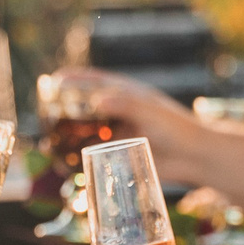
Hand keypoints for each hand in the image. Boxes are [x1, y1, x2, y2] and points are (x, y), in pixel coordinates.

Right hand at [57, 67, 210, 181]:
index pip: (98, 82)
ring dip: (71, 136)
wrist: (197, 159)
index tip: (54, 79)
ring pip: (91, 132)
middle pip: (89, 107)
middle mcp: (124, 113)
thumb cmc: (179, 129)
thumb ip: (126, 105)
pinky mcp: (125, 155)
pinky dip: (83, 158)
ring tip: (50, 142)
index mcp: (131, 95)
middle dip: (67, 110)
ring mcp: (123, 134)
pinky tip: (68, 165)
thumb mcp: (151, 113)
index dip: (75, 79)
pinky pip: (99, 154)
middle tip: (46, 114)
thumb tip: (97, 99)